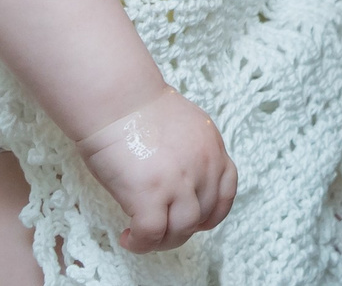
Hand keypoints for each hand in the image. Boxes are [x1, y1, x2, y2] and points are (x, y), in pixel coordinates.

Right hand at [78, 85, 237, 252]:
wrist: (115, 98)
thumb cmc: (137, 107)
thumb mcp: (182, 125)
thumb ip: (190, 152)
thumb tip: (180, 181)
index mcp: (212, 147)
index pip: (226, 191)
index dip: (211, 213)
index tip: (194, 220)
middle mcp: (203, 165)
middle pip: (204, 216)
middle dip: (181, 229)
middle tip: (159, 229)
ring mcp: (178, 181)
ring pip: (182, 230)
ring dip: (163, 241)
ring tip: (142, 236)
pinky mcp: (150, 194)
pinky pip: (151, 234)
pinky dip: (140, 243)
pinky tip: (127, 237)